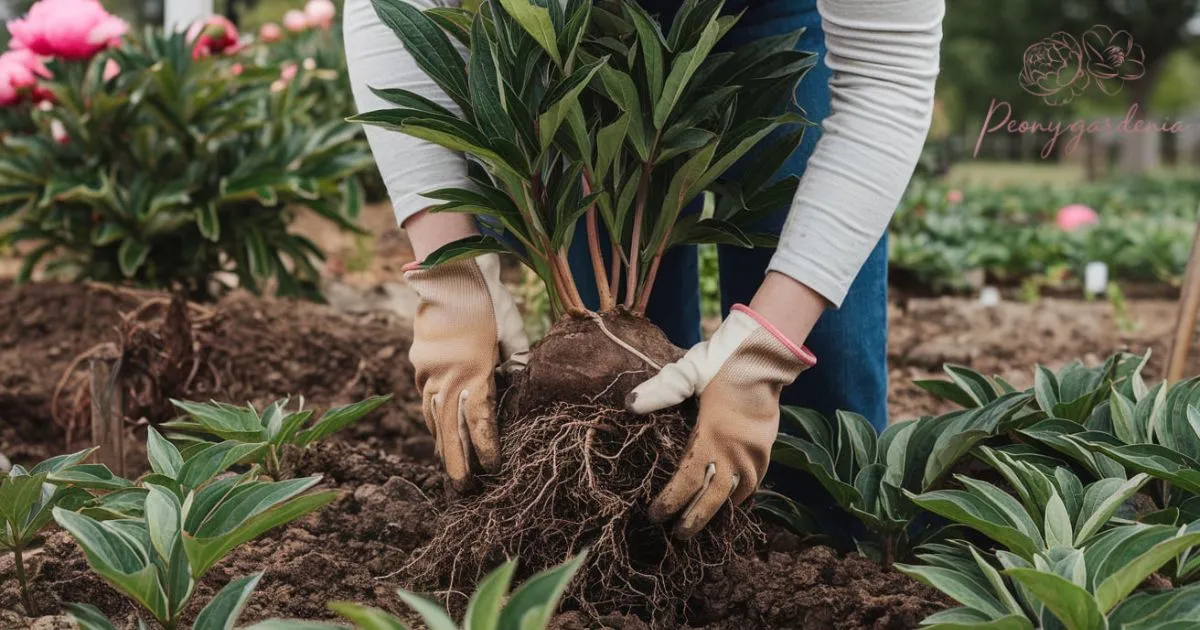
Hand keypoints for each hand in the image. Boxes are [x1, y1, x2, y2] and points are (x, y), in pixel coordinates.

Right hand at [404, 253, 529, 489]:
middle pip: (449, 429)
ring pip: (432, 416)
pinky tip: (437, 433)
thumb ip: (517, 362)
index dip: (485, 447)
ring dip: (442, 444)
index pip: (479, 419)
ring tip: (450, 469)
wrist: (450, 270)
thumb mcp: (513, 331)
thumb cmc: (490, 299)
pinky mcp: (418, 362)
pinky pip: (425, 398)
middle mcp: (447, 375)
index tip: (492, 467)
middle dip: (456, 462)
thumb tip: (519, 386)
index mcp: (474, 369)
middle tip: (463, 490)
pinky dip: (431, 418)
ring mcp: (428, 369)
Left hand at [626, 304, 815, 538]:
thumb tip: (630, 404)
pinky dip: (741, 496)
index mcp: (711, 436)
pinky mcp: (767, 449)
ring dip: (718, 512)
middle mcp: (734, 451)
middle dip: (693, 520)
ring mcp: (754, 453)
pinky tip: (731, 501)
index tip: (655, 515)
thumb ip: (659, 391)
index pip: (687, 481)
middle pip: (713, 499)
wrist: (764, 355)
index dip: (670, 502)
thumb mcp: (687, 373)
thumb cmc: (722, 362)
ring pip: (736, 495)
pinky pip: (755, 482)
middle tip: (678, 535)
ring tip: (703, 523)